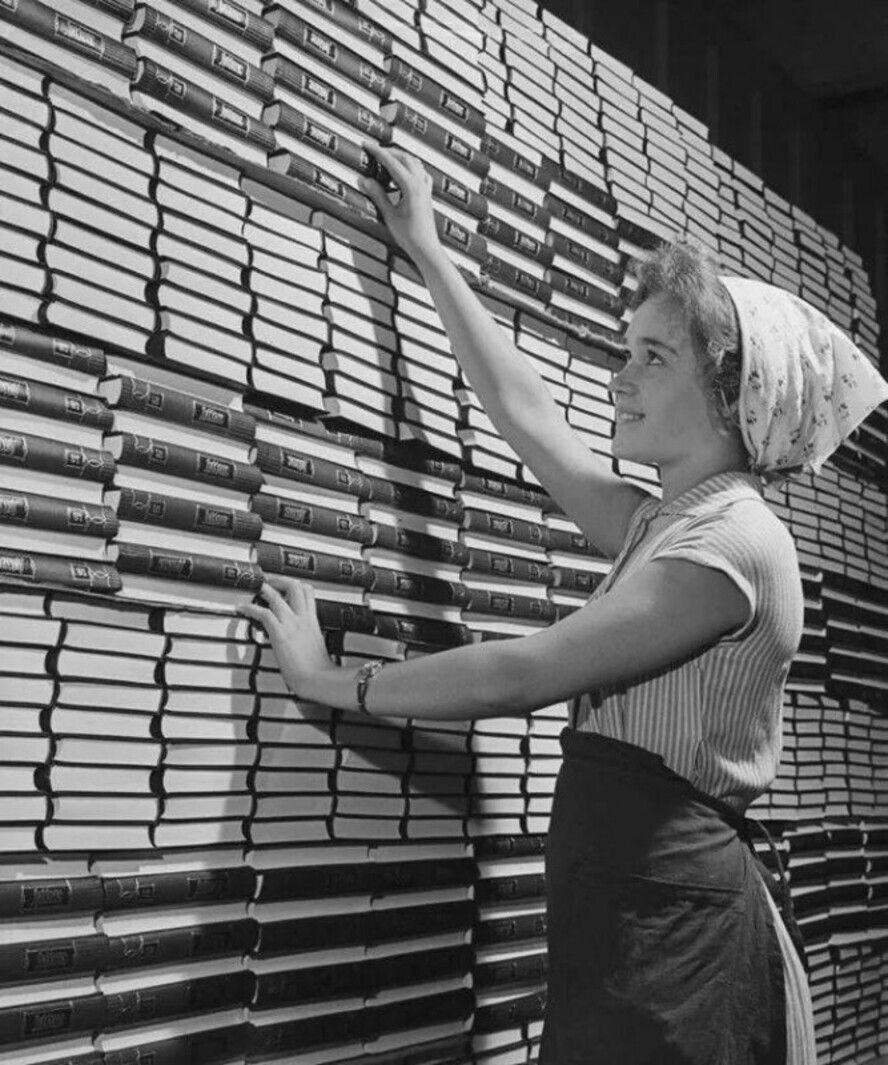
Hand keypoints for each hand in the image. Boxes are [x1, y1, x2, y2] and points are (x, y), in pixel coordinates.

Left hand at [239, 576, 336, 696]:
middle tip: (268, 582)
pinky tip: (242, 608)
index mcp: (313, 621)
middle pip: (295, 586)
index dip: (294, 584)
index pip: (307, 592)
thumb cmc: (318, 669)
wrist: (318, 679)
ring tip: (253, 589)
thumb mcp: (316, 646)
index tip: (284, 585)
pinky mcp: (281, 634)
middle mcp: (303, 618)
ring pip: (277, 596)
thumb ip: (308, 637)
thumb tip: (299, 638)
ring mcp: (292, 624)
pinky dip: (250, 608)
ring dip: (263, 589)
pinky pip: (263, 614)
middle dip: (279, 580)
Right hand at [359, 141, 440, 262]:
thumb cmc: (411, 237)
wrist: (426, 248)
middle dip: (389, 152)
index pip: (392, 162)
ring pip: (414, 163)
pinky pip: (420, 172)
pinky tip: (403, 174)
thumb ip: (377, 195)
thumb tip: (365, 181)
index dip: (378, 152)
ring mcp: (426, 188)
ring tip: (386, 162)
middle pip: (405, 157)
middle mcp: (421, 184)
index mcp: (411, 187)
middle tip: (374, 152)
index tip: (367, 145)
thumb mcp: (389, 215)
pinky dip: (410, 168)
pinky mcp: (427, 194)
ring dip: (400, 158)